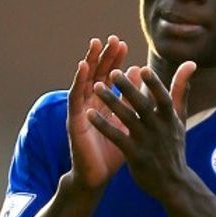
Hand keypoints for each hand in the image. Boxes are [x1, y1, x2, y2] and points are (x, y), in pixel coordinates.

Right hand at [67, 36, 128, 191]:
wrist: (99, 177)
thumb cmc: (115, 151)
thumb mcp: (129, 120)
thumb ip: (135, 98)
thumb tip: (141, 71)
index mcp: (104, 104)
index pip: (109, 77)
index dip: (115, 61)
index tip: (124, 44)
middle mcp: (91, 104)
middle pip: (97, 75)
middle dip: (104, 56)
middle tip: (112, 39)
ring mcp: (81, 111)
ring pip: (85, 82)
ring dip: (89, 62)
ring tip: (95, 45)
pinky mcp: (74, 120)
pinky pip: (75, 97)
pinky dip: (78, 81)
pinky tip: (83, 68)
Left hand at [87, 62, 197, 198]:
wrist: (173, 183)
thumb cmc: (174, 146)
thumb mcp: (180, 118)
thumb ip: (181, 90)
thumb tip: (190, 63)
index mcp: (171, 118)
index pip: (163, 98)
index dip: (154, 84)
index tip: (143, 68)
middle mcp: (159, 128)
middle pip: (143, 105)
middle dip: (128, 88)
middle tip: (113, 72)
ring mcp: (146, 142)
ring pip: (127, 118)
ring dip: (112, 102)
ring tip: (97, 87)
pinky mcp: (134, 155)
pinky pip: (116, 137)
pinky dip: (103, 125)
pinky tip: (90, 114)